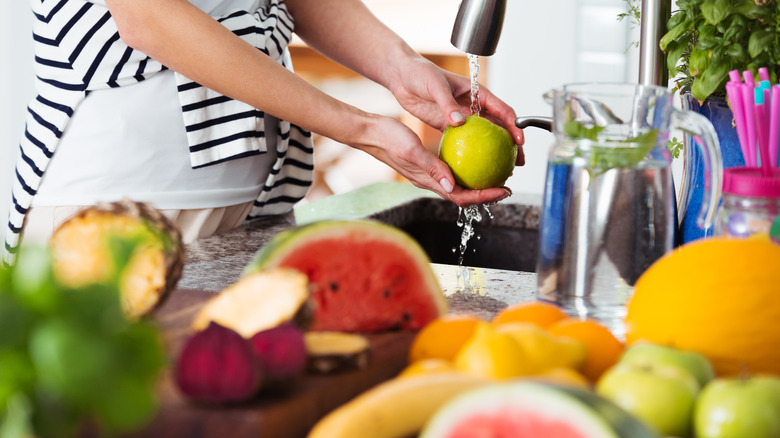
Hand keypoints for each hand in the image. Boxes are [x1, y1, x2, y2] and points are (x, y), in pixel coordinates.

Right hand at [352, 115, 512, 206]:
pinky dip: (467, 167)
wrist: (370, 132)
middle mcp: (431, 181)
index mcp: (428, 181)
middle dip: (486, 193)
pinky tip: (476, 155)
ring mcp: (429, 174)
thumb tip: (452, 186)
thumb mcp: (412, 150)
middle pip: (464, 194)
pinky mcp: (427, 164)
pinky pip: (452, 170)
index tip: (503, 191)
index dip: (484, 197)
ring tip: (496, 173)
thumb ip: (432, 167)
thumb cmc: (388, 139)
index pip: (461, 197)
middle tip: (506, 185)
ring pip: (459, 184)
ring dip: (479, 182)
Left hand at [388, 56, 525, 165]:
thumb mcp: (435, 86)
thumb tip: (459, 122)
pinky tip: (474, 168)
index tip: (520, 141)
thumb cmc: (420, 73)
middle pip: (499, 127)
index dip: (514, 126)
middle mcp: (472, 105)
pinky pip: (464, 141)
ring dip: (494, 153)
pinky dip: (471, 153)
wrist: (402, 76)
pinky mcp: (448, 125)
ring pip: (484, 137)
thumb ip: (447, 104)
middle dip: (511, 145)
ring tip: (502, 171)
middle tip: (517, 163)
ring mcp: (461, 116)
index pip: (502, 110)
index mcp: (476, 92)